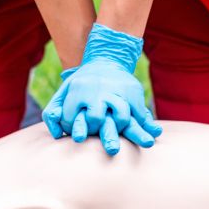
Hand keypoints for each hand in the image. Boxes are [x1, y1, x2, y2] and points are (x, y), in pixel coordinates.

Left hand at [41, 23, 161, 154]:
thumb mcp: (65, 91)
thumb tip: (56, 135)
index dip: (74, 129)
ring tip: (137, 144)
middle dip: (102, 134)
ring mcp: (116, 92)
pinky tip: (154, 133)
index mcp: (78, 90)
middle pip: (97, 118)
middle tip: (110, 149)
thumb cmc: (82, 82)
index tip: (78, 136)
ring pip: (122, 116)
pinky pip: (140, 112)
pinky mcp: (132, 93)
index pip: (72, 118)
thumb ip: (53, 112)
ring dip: (127, 131)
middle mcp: (97, 91)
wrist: (106, 59)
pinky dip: (148, 124)